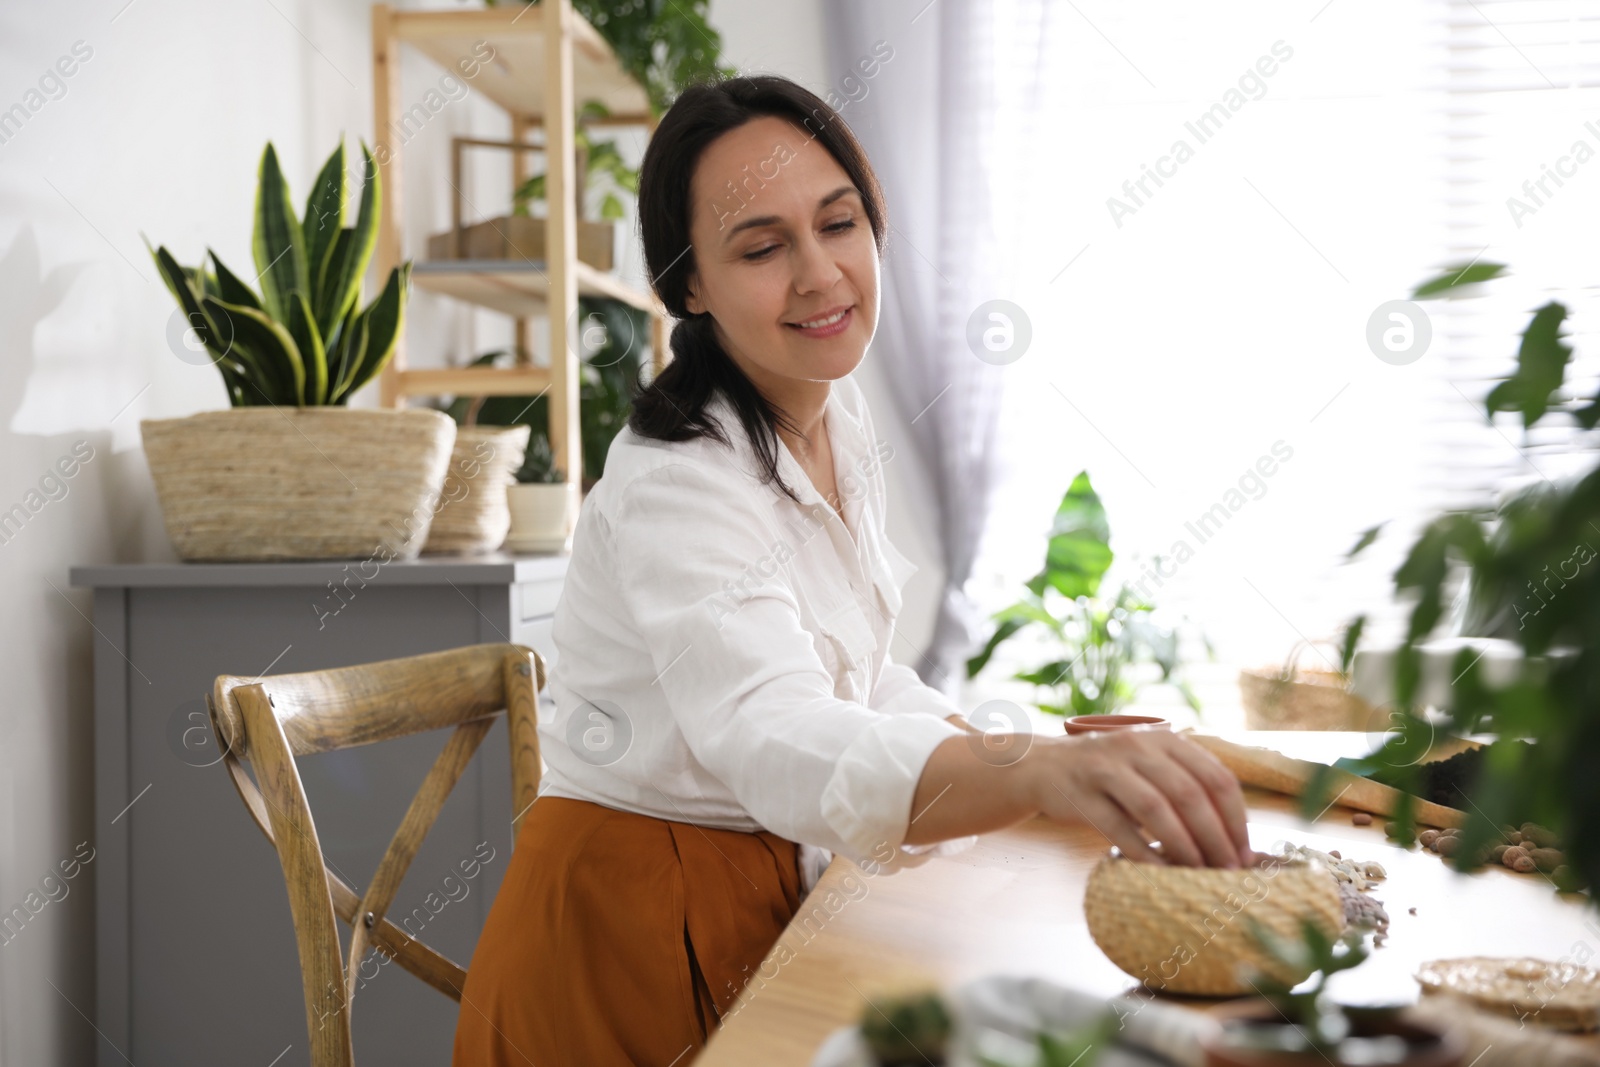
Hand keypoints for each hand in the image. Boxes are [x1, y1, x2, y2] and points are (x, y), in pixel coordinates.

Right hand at [1025, 730, 1252, 867]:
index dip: (1236, 818)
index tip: (1246, 853)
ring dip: (1184, 847)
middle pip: (1189, 794)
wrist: (1044, 766)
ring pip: (1156, 809)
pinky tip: (1160, 873)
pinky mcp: (1082, 795)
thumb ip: (1186, 785)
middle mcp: (1138, 747)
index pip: (1216, 777)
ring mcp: (1107, 769)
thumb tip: (1234, 838)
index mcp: (1165, 739)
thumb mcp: (1150, 763)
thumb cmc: (1111, 773)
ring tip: (1200, 873)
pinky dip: (1144, 854)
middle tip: (1229, 871)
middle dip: (1215, 838)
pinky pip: (1119, 829)